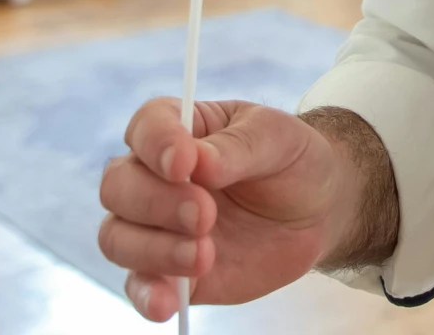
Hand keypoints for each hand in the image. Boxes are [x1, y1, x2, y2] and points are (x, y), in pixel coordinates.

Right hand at [98, 97, 384, 321]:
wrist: (317, 209)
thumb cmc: (291, 159)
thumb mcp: (278, 138)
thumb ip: (237, 147)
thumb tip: (198, 163)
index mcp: (178, 130)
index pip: (145, 128)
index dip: (156, 145)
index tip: (184, 165)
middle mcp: (154, 177)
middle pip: (118, 186)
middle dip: (156, 202)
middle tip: (205, 215)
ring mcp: (157, 226)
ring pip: (116, 237)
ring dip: (154, 250)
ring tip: (204, 256)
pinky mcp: (168, 271)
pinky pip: (138, 286)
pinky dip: (146, 296)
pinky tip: (167, 304)